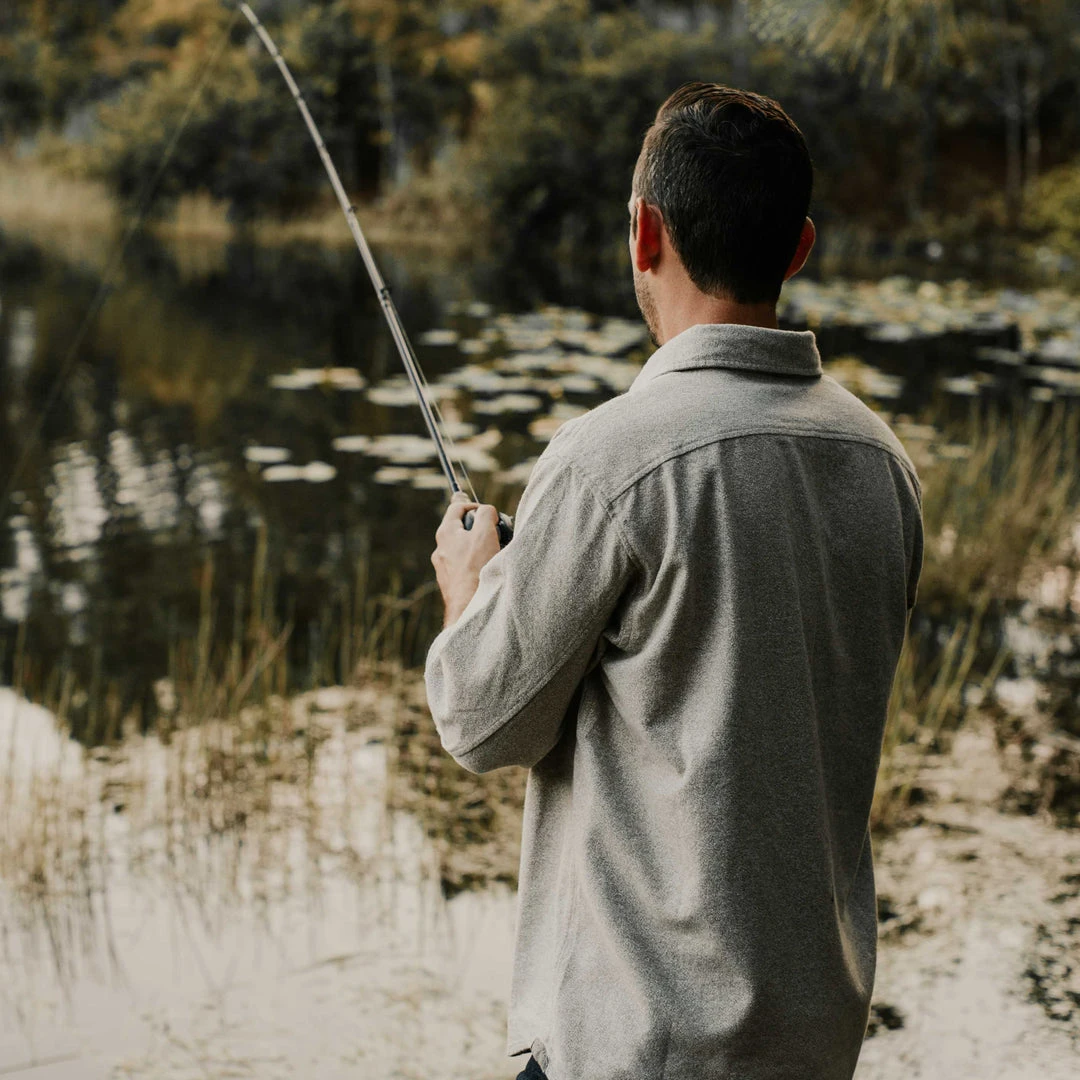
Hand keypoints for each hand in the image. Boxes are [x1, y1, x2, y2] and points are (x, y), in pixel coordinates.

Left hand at [432, 492, 501, 626]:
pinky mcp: (450, 582)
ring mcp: (444, 567)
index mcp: (446, 532)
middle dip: (478, 527)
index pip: (457, 507)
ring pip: (462, 548)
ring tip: (494, 554)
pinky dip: (475, 563)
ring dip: (477, 546)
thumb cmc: (477, 567)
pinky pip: (463, 565)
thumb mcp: (485, 532)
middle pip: (460, 528)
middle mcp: (440, 548)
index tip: (488, 512)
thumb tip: (486, 511)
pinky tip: (486, 570)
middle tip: (495, 533)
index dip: (474, 505)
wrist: (469, 605)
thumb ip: (485, 514)